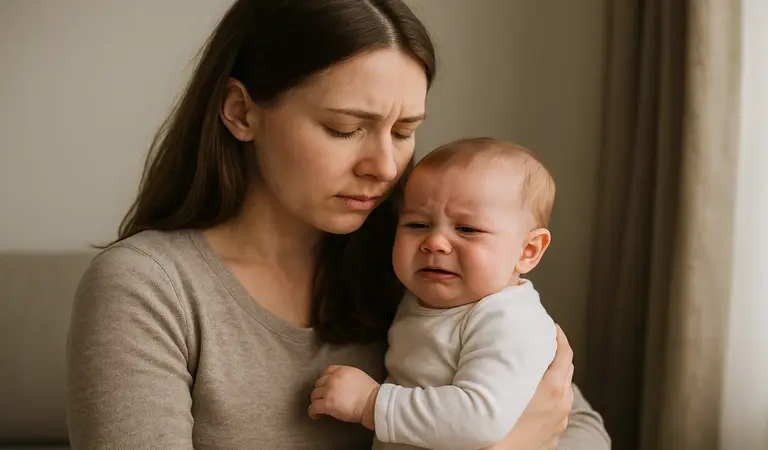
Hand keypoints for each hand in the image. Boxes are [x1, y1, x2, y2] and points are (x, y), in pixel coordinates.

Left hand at [308, 365, 379, 429]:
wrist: (373, 403)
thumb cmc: (370, 393)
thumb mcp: (358, 376)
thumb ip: (346, 377)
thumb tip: (339, 385)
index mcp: (342, 370)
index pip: (326, 371)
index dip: (324, 379)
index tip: (325, 386)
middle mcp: (333, 378)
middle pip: (319, 383)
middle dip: (320, 391)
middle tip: (323, 399)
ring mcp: (329, 390)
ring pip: (314, 395)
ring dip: (316, 401)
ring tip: (319, 408)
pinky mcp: (327, 404)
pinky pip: (313, 407)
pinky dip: (312, 412)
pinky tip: (316, 415)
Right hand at [483, 325, 574, 449]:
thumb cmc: (496, 423)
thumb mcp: (506, 385)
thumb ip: (515, 364)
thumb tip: (513, 347)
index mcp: (553, 388)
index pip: (565, 353)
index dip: (559, 336)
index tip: (552, 327)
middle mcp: (562, 403)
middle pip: (567, 369)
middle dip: (556, 354)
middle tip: (541, 344)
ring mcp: (560, 420)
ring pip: (564, 390)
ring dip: (554, 376)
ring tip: (536, 370)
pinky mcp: (554, 434)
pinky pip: (557, 408)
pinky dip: (551, 397)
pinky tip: (534, 397)